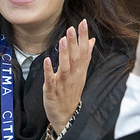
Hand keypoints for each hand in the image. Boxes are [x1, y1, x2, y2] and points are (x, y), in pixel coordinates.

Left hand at [43, 19, 93, 133]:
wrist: (67, 116)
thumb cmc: (72, 92)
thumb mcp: (81, 74)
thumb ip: (86, 56)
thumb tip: (91, 41)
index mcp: (80, 70)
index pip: (84, 51)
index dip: (83, 37)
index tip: (83, 23)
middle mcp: (73, 75)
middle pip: (75, 57)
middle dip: (74, 42)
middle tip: (72, 28)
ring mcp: (63, 83)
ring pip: (65, 67)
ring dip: (64, 54)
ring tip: (63, 40)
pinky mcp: (52, 90)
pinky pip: (51, 80)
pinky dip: (49, 71)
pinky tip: (47, 60)